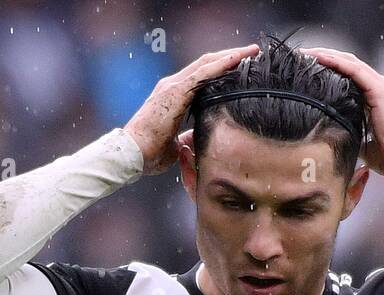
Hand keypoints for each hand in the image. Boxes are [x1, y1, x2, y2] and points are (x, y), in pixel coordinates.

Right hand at [123, 44, 259, 175]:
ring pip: (207, 63)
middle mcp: (171, 86)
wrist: (131, 154)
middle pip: (205, 64)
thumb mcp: (174, 145)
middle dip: (229, 57)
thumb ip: (185, 139)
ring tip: (251, 51)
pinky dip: (222, 63)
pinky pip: (204, 72)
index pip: (200, 77)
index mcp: (171, 97)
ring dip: (230, 56)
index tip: (239, 67)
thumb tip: (193, 141)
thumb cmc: (148, 154)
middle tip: (251, 52)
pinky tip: (239, 59)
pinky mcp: (175, 91)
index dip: (219, 69)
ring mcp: (172, 86)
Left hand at [297, 47, 383, 174]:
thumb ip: (348, 131)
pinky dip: (337, 63)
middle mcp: (380, 86)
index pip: (349, 74)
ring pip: (350, 62)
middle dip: (323, 56)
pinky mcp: (381, 91)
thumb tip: (329, 135)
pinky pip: (356, 71)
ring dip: (326, 55)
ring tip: (305, 53)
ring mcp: (382, 86)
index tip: (307, 67)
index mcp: (376, 96)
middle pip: (348, 63)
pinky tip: (320, 58)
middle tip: (300, 55)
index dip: (329, 67)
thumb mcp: (361, 140)